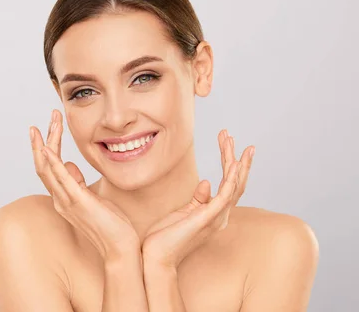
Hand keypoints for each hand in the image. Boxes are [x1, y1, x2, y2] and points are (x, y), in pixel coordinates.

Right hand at [30, 109, 140, 260]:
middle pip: (44, 164)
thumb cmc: (112, 225)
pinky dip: (52, 162)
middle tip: (51, 115)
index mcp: (64, 197)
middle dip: (45, 138)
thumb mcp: (95, 197)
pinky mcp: (77, 202)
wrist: (121, 248)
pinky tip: (47, 147)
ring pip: (47, 168)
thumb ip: (79, 182)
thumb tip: (70, 165)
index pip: (50, 166)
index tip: (51, 125)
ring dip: (47, 143)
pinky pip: (60, 179)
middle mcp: (60, 199)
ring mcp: (66, 201)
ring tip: (49, 122)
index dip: (48, 145)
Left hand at [141, 130, 254, 268]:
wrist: (155, 256)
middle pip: (236, 182)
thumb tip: (206, 182)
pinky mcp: (208, 218)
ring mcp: (216, 218)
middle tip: (231, 135)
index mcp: (215, 213)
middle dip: (236, 157)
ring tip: (231, 141)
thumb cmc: (165, 236)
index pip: (229, 184)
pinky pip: (225, 195)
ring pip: (234, 185)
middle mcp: (221, 216)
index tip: (227, 141)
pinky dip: (232, 179)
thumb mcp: (183, 212)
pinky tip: (235, 164)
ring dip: (235, 162)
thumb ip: (197, 199)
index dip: (230, 162)